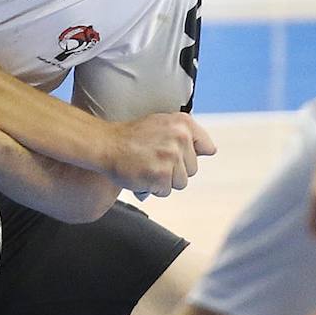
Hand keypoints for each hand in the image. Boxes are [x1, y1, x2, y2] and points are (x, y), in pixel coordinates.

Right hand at [102, 113, 216, 197]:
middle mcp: (181, 137)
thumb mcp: (161, 123)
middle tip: (155, 160)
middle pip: (193, 169)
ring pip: (180, 182)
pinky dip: (153, 188)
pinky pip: (166, 191)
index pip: (207, 147)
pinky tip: (142, 175)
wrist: (106, 145)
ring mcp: (171, 156)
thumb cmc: (131, 137)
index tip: (177, 154)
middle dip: (175, 170)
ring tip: (148, 167)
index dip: (192, 155)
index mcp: (183, 123)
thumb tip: (210, 150)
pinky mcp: (161, 174)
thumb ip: (184, 133)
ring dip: (165, 180)